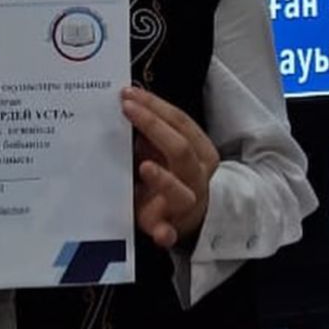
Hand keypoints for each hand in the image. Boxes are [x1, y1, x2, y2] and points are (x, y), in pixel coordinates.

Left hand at [121, 86, 218, 251]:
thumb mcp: (166, 150)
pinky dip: (165, 233)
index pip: (181, 122)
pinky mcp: (171, 229)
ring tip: (145, 167)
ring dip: (163, 180)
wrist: (191, 217)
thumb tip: (128, 102)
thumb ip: (152, 131)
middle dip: (154, 126)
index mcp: (201, 151)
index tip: (129, 95)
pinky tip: (160, 234)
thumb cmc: (172, 174)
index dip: (155, 106)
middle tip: (127, 110)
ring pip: (181, 191)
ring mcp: (187, 203)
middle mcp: (197, 176)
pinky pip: (170, 233)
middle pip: (181, 149)